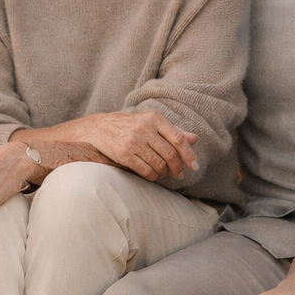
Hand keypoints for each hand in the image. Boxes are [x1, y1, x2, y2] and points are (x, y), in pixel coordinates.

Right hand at [71, 111, 198, 181]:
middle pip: (170, 154)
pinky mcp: (124, 154)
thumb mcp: (151, 122)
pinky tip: (153, 175)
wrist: (99, 128)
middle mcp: (145, 128)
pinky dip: (152, 176)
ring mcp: (133, 141)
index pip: (178, 139)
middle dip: (178, 167)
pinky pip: (145, 170)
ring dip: (164, 172)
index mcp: (154, 118)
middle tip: (180, 174)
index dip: (189, 155)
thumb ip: (173, 130)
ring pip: (158, 164)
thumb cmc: (129, 125)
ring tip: (164, 173)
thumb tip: (195, 139)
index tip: (194, 166)